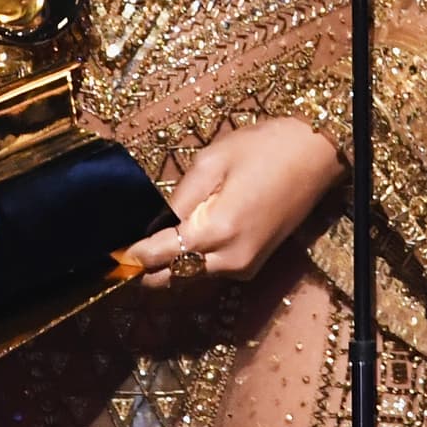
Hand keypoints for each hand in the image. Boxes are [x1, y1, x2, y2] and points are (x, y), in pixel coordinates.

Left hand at [123, 118, 346, 288]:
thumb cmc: (264, 148)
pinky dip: (191, 260)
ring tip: (148, 240)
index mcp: (217, 231)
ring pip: (190, 277)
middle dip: (145, 268)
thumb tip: (149, 225)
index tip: (109, 254)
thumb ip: (180, 198)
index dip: (131, 257)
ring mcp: (244, 268)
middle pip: (172, 278)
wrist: (318, 156)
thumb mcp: (214, 161)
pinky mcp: (253, 266)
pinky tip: (181, 237)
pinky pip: (210, 270)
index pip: (160, 256)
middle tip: (122, 252)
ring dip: (168, 265)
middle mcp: (230, 261)